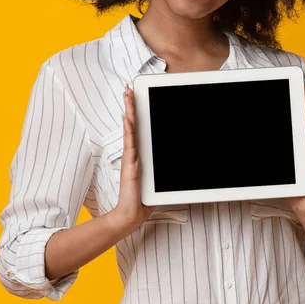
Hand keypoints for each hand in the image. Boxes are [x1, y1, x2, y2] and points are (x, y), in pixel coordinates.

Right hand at [107, 83, 155, 229]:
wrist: (131, 214)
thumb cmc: (142, 199)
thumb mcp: (157, 181)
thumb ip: (162, 173)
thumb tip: (177, 169)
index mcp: (139, 155)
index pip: (137, 130)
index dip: (135, 114)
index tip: (134, 100)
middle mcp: (134, 153)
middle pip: (132, 125)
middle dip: (131, 106)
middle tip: (128, 89)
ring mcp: (131, 158)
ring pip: (131, 130)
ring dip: (129, 111)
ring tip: (127, 95)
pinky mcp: (131, 164)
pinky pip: (130, 143)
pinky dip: (129, 130)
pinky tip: (127, 117)